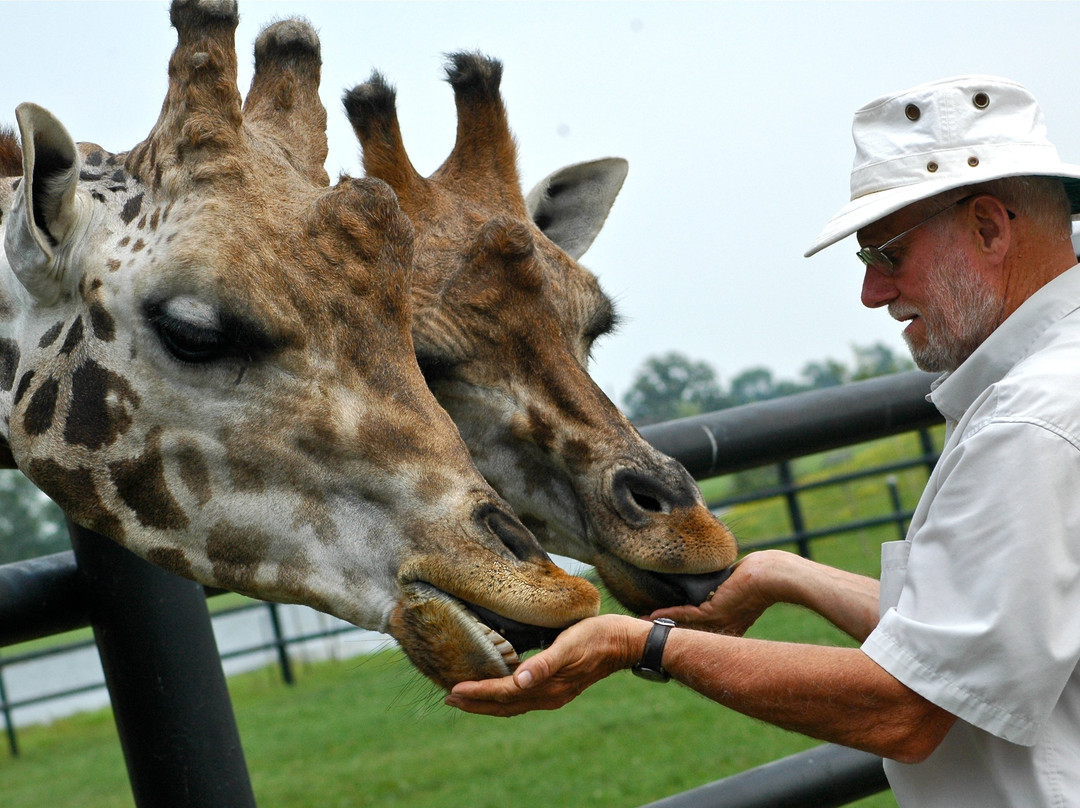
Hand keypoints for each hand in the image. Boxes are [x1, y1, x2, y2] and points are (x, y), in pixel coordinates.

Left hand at [445, 614, 647, 716]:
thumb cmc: (596, 637)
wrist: (625, 642)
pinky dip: (505, 695)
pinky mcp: (558, 686)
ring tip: (466, 696)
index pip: (502, 693)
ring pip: (512, 703)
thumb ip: (543, 664)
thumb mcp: (568, 645)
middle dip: (475, 703)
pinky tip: (500, 686)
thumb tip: (518, 680)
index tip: (452, 690)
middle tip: (448, 697)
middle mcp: (548, 696)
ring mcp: (554, 693)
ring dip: (487, 701)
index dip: (477, 692)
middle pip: (503, 705)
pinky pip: (523, 697)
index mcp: (547, 687)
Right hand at [647, 552, 777, 634]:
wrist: (771, 576)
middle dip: (667, 631)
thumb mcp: (736, 582)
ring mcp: (718, 623)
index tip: (663, 626)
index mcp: (729, 623)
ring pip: (683, 625)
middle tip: (646, 632)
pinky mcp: (713, 613)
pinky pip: (684, 614)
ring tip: (641, 625)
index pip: (700, 628)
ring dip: (662, 625)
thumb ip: (720, 585)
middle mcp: (722, 628)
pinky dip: (666, 615)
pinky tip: (650, 616)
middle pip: (689, 632)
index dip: (681, 627)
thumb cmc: (759, 575)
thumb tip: (711, 577)